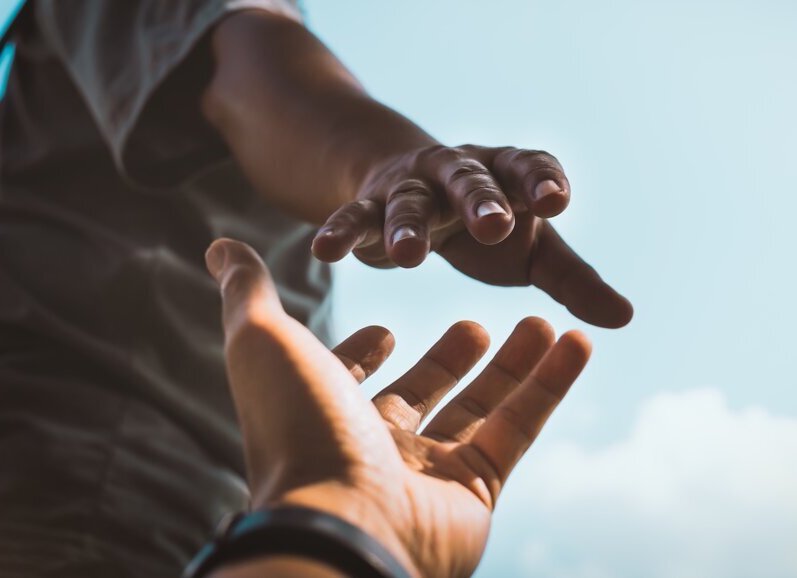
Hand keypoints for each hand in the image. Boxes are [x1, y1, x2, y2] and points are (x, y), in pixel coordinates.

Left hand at [205, 238, 592, 577]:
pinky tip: (576, 342)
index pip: (349, 380)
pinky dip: (550, 385)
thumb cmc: (298, 429)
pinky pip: (519, 429)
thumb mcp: (265, 342)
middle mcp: (375, 446)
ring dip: (515, 364)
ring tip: (544, 321)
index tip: (386, 329)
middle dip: (451, 359)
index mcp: (325, 413)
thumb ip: (248, 293)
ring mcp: (428, 472)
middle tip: (477, 325)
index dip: (365, 355)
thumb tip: (220, 245)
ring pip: (481, 408)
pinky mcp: (476, 490)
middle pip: (423, 392)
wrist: (342, 522)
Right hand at [310, 145, 632, 327]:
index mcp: (508, 176)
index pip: (529, 168)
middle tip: (495, 225)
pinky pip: (354, 217)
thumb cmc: (488, 224)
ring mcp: (413, 187)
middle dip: (482, 201)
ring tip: (408, 258)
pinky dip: (341, 231)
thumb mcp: (533, 250)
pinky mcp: (370, 205)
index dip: (541, 181)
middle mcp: (461, 173)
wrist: (414, 188)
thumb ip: (574, 280)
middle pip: (472, 180)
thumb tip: (625, 318)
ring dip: (407, 225)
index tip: (556, 201)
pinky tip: (324, 250)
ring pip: (409, 202)